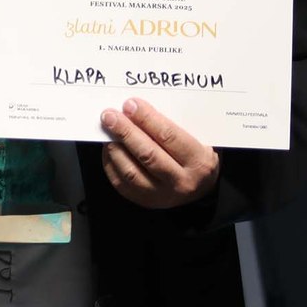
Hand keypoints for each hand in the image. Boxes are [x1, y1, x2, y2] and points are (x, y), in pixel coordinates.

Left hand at [99, 97, 219, 207]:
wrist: (199, 190)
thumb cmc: (195, 156)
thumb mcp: (198, 140)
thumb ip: (174, 126)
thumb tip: (139, 108)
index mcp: (199, 162)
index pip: (169, 136)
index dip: (147, 119)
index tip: (131, 104)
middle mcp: (181, 181)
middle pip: (148, 154)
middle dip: (126, 132)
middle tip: (110, 115)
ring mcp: (161, 195)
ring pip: (131, 171)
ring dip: (115, 147)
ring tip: (107, 129)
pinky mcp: (144, 201)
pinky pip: (121, 183)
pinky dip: (111, 162)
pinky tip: (109, 146)